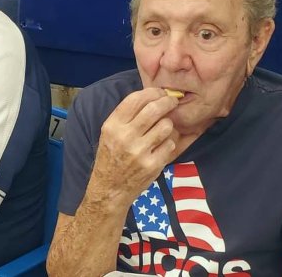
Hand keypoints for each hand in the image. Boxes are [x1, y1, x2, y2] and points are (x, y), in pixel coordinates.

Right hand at [89, 88, 179, 206]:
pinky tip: (162, 146)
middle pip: (154, 109)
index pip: (135, 99)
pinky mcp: (152, 165)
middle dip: (167, 102)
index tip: (160, 92)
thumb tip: (151, 97)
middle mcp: (124, 137)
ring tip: (164, 128)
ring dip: (168, 124)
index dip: (152, 92)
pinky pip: (170, 144)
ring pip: (166, 126)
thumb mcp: (109, 133)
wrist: (110, 188)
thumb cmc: (111, 157)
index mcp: (112, 126)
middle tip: (173, 102)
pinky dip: (169, 143)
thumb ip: (126, 116)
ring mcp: (139, 151)